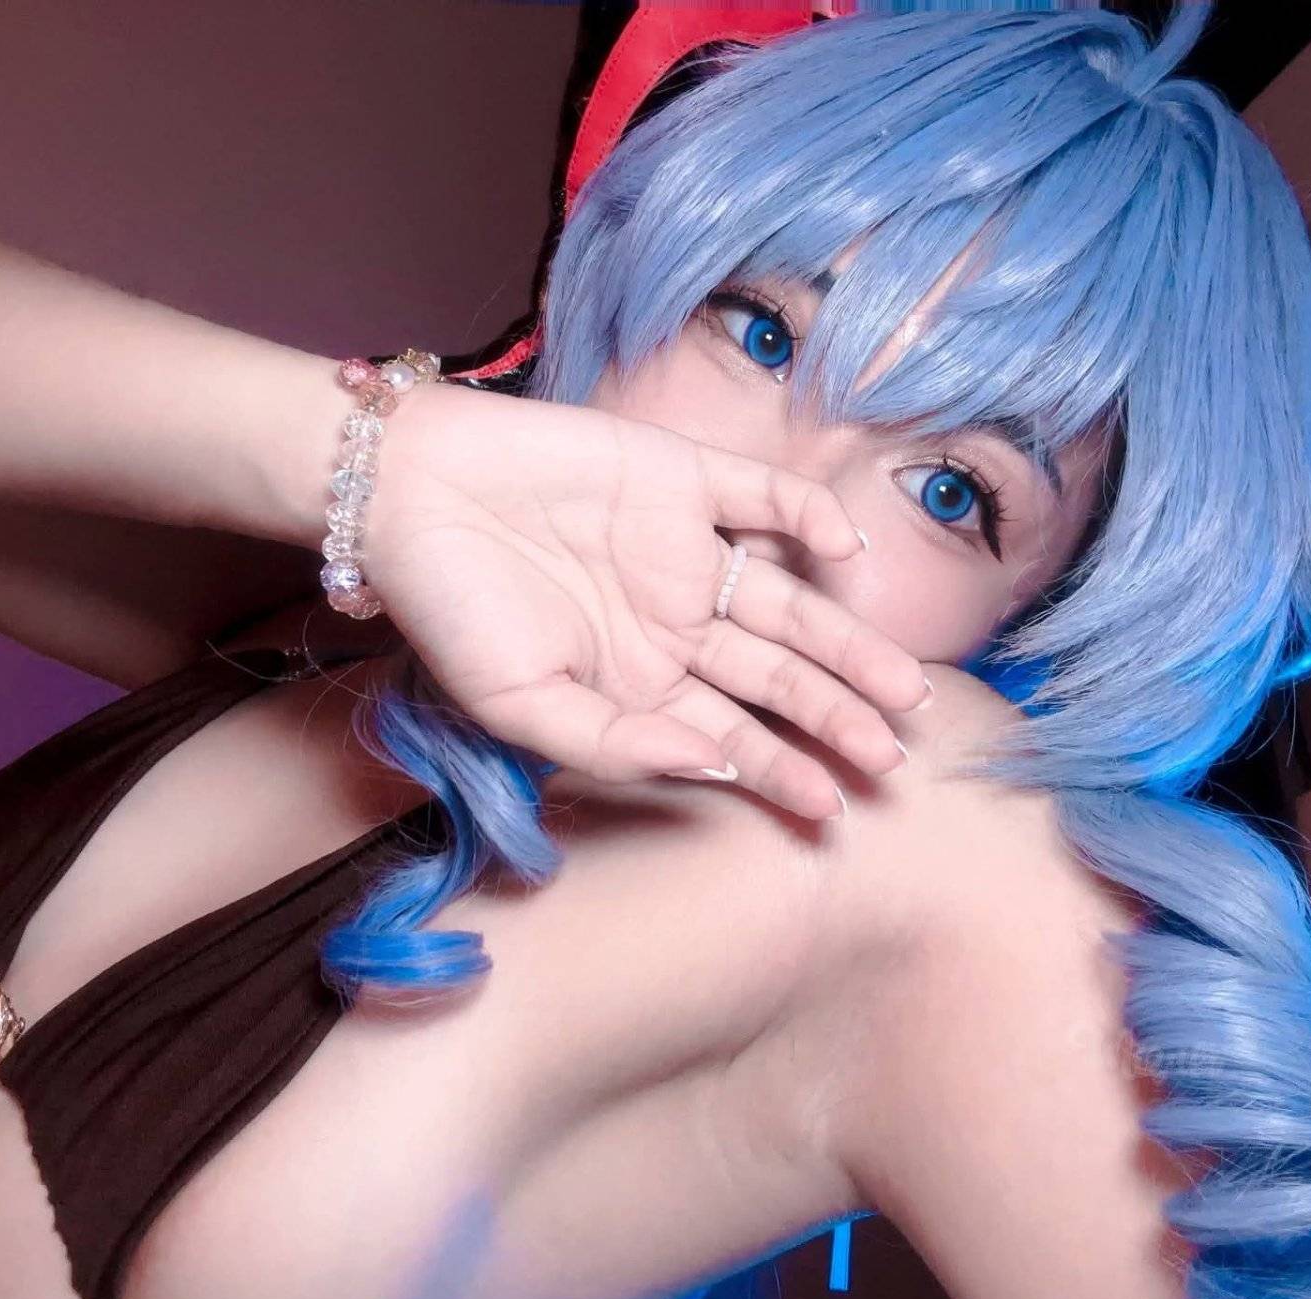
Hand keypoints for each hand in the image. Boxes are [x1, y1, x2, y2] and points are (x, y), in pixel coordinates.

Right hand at [358, 380, 928, 820]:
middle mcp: (672, 621)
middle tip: (893, 759)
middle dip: (835, 718)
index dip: (782, 770)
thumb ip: (613, 743)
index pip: (730, 733)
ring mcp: (682, 550)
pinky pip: (758, 496)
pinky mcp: (678, 477)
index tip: (833, 808)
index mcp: (636, 680)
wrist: (406, 490)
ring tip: (904, 688)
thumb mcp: (520, 704)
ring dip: (845, 640)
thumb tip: (709, 763)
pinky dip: (803, 515)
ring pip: (787, 601)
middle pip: (776, 675)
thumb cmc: (449, 606)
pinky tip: (843, 550)